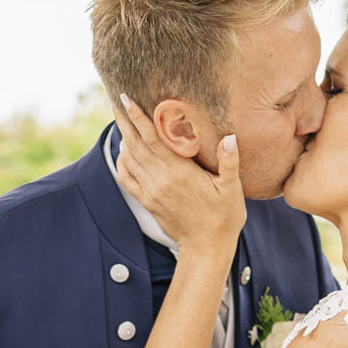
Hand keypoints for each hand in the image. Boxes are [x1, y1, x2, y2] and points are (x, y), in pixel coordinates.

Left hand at [113, 94, 243, 256]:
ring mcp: (151, 192)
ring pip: (129, 159)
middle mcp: (160, 180)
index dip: (138, 117)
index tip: (126, 99)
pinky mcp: (148, 202)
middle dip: (124, 121)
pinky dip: (122, 162)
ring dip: (122, 138)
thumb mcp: (232, 189)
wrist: (207, 248)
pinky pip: (128, 178)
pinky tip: (124, 151)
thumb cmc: (224, 217)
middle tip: (115, 101)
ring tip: (119, 120)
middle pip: (135, 144)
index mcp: (179, 172)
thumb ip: (229, 161)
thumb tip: (231, 137)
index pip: (152, 138)